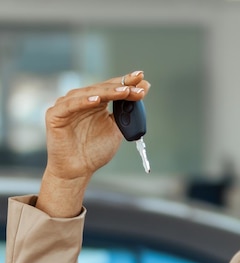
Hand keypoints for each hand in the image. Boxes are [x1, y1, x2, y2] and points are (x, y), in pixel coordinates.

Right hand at [37, 71, 149, 216]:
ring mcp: (67, 106)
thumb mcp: (117, 128)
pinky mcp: (55, 115)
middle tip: (137, 85)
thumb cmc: (95, 150)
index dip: (125, 81)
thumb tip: (145, 87)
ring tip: (124, 91)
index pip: (111, 87)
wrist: (78, 170)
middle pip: (102, 88)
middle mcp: (80, 100)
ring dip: (107, 92)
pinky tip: (97, 101)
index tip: (142, 76)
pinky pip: (70, 106)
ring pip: (88, 94)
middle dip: (121, 86)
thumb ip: (129, 110)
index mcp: (95, 101)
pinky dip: (84, 102)